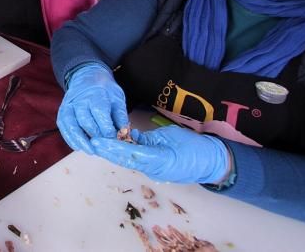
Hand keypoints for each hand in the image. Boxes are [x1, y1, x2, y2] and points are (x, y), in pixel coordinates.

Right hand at [56, 62, 128, 154]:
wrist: (87, 76)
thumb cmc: (104, 90)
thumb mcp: (117, 98)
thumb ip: (120, 117)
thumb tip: (124, 135)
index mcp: (96, 94)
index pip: (100, 113)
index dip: (107, 129)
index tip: (114, 139)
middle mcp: (80, 99)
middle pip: (85, 121)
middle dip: (95, 136)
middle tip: (104, 147)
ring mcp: (69, 105)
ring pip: (71, 125)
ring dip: (80, 140)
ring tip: (90, 150)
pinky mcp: (63, 111)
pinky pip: (63, 126)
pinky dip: (70, 138)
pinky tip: (78, 146)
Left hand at [90, 126, 230, 184]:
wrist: (212, 161)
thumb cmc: (196, 149)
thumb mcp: (172, 139)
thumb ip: (150, 139)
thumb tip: (131, 136)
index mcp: (158, 161)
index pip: (130, 154)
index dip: (113, 147)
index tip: (99, 141)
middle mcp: (152, 167)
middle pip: (125, 158)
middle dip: (108, 150)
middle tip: (92, 141)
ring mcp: (153, 167)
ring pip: (128, 159)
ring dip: (113, 151)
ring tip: (98, 141)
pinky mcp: (155, 164)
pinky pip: (137, 157)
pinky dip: (125, 149)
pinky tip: (115, 141)